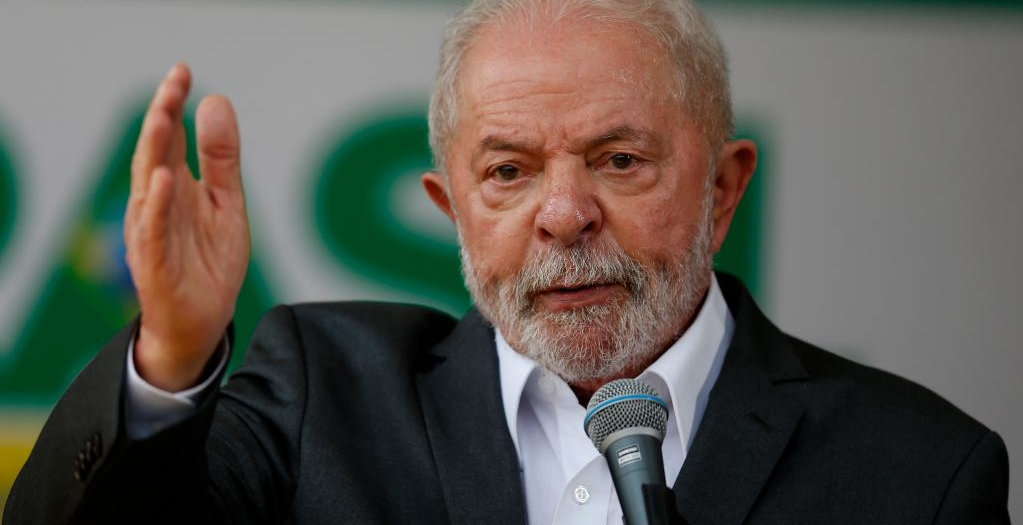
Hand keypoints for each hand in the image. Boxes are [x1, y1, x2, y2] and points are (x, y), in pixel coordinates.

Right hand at [124, 63, 249, 391]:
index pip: (169, 138)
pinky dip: (156, 206)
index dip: (173, 104)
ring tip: (161, 115)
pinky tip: (164, 180)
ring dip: (153, 151)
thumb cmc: (209, 262)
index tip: (184, 70)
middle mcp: (157, 204)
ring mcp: (152, 232)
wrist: (201, 324)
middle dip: (161, 115)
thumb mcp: (227, 204)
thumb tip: (216, 101)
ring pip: (148, 186)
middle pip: (155, 153)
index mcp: (175, 187)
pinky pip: (152, 231)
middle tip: (174, 80)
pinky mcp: (154, 264)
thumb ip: (222, 159)